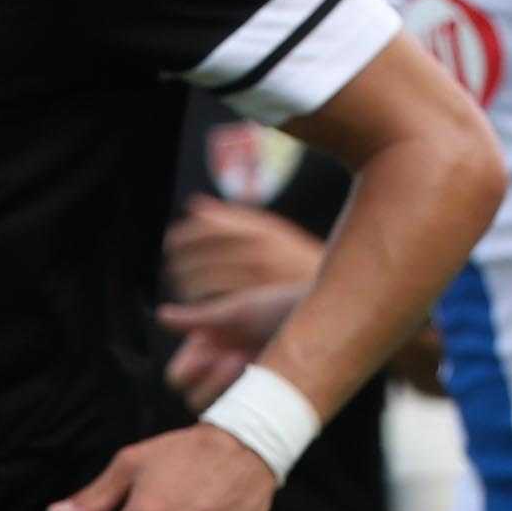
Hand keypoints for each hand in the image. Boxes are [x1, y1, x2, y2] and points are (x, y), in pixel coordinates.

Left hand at [164, 193, 324, 312]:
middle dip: (183, 259)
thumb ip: (233, 218)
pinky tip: (199, 305)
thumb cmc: (298, 264)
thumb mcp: (273, 233)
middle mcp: (261, 251)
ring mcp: (259, 278)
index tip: (171, 242)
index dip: (186, 234)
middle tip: (174, 267)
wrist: (340, 295)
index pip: (210, 227)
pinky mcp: (259, 303)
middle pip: (205, 251)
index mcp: (262, 230)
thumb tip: (194, 205)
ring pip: (208, 277)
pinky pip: (219, 301)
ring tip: (183, 286)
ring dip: (188, 282)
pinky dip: (203, 301)